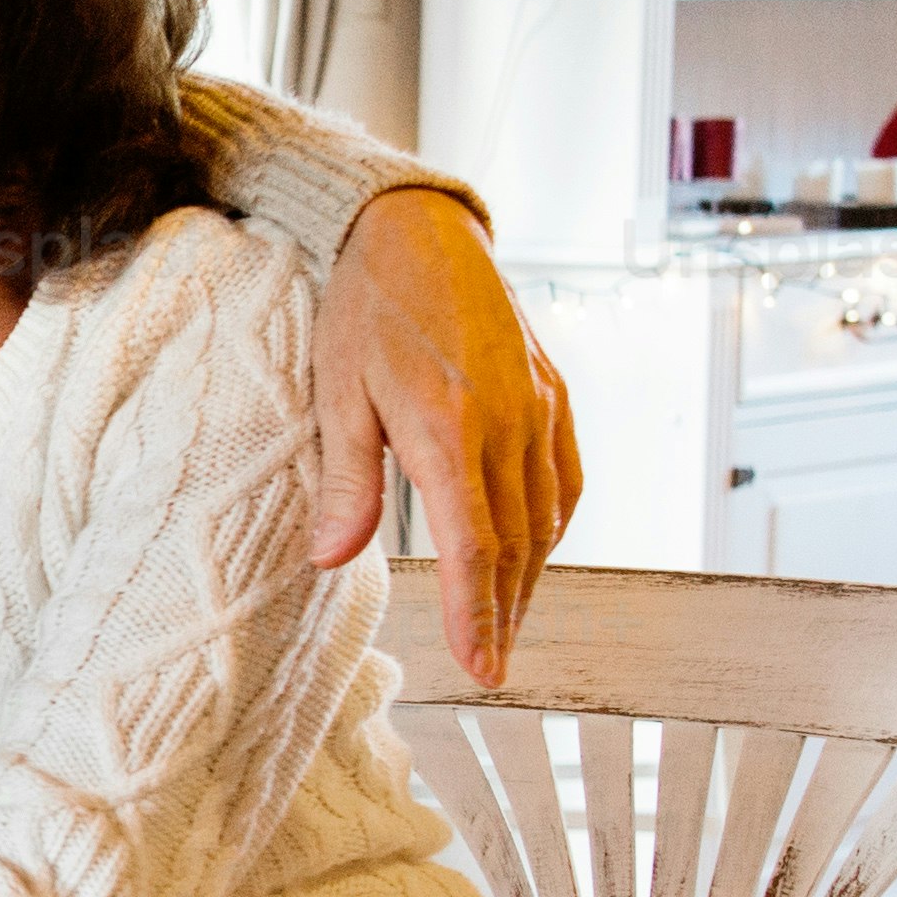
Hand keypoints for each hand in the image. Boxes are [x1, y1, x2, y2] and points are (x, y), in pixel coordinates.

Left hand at [312, 182, 579, 686]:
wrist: (419, 229)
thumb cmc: (366, 306)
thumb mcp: (337, 391)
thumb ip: (346, 480)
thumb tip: (332, 560)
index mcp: (451, 427)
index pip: (476, 546)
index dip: (479, 614)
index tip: (481, 667)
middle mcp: (509, 422)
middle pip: (518, 544)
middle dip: (506, 613)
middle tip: (493, 664)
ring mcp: (540, 406)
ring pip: (548, 515)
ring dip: (530, 576)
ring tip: (506, 621)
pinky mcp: (553, 392)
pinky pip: (564, 477)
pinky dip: (552, 524)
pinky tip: (532, 550)